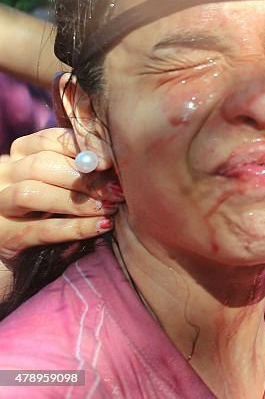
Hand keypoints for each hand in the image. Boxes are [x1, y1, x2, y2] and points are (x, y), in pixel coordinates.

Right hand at [0, 128, 119, 261]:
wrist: (24, 259)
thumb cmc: (56, 210)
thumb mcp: (68, 183)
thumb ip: (84, 167)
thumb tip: (119, 160)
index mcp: (21, 155)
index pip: (50, 139)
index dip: (83, 147)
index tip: (112, 161)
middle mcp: (4, 175)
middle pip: (40, 165)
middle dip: (84, 178)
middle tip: (118, 191)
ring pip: (31, 194)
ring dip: (77, 202)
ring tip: (110, 208)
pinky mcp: (4, 237)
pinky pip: (40, 230)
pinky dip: (75, 227)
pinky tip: (102, 226)